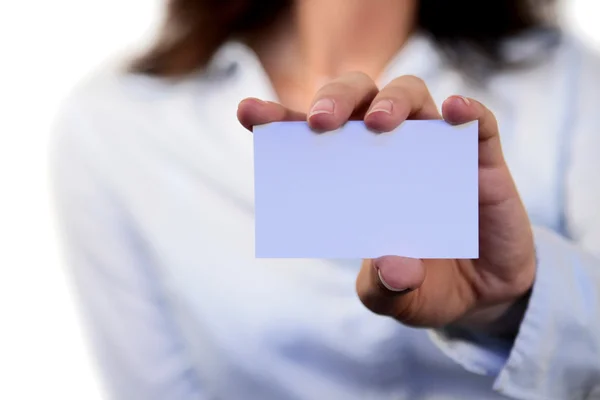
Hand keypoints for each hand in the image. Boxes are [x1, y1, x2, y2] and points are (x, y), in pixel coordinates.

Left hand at [237, 72, 535, 336]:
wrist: (480, 298)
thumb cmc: (422, 286)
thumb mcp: (393, 297)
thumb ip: (385, 287)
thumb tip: (395, 266)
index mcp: (352, 175)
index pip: (310, 137)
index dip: (278, 119)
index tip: (248, 112)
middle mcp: (389, 151)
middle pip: (358, 98)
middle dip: (335, 100)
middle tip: (319, 124)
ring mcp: (435, 150)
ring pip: (412, 96)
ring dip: (392, 101)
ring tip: (379, 125)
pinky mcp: (482, 161)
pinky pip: (477, 124)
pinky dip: (468, 112)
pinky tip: (455, 113)